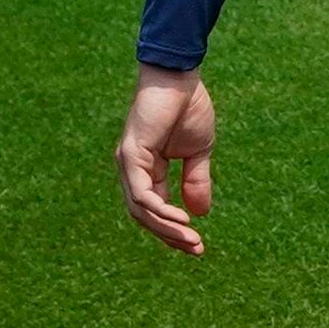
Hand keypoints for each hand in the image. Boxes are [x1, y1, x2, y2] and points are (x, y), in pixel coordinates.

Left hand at [119, 67, 217, 255]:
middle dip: (170, 236)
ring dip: (166, 228)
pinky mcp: (131, 154)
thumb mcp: (198, 152)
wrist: (179, 77)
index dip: (174, 229)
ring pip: (140, 209)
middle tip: (196, 250)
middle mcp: (132, 169)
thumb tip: (200, 214)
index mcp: (147, 169)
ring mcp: (128, 162)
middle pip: (144, 215)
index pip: (154, 208)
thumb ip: (196, 181)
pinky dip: (160, 210)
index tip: (198, 246)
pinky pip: (141, 193)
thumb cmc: (187, 108)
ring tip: (192, 239)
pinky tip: (181, 220)